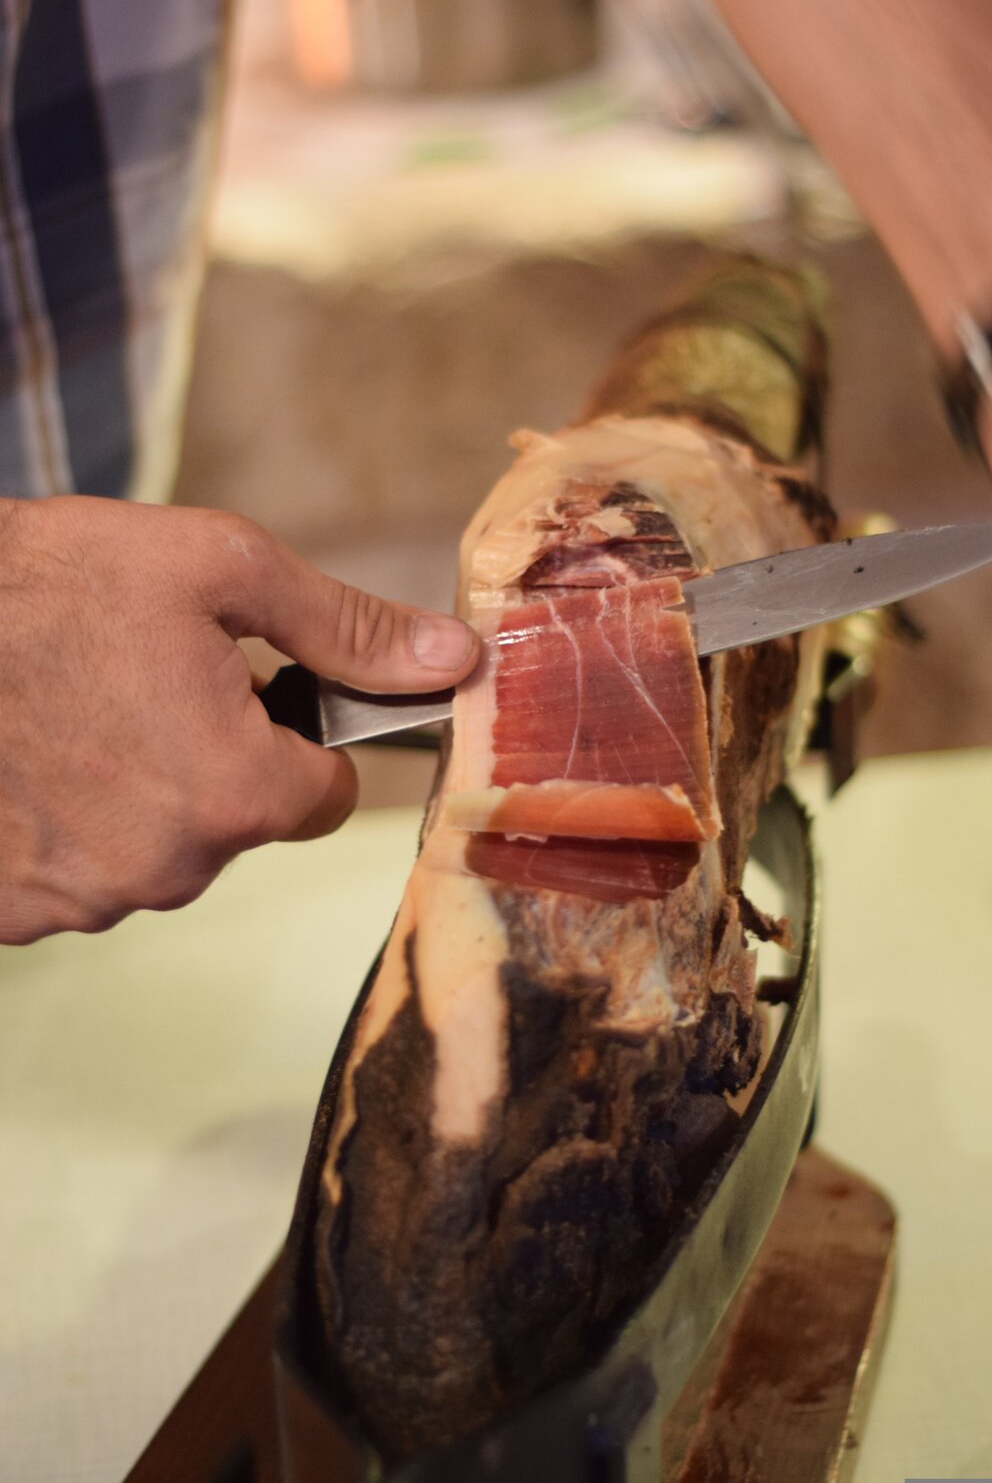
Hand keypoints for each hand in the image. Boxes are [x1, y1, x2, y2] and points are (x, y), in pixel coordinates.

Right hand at [0, 496, 478, 944]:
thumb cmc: (42, 587)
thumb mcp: (214, 569)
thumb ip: (344, 627)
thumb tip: (453, 658)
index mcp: (237, 790)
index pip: (329, 797)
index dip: (299, 738)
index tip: (250, 695)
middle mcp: (170, 868)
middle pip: (238, 825)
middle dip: (208, 761)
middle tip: (137, 685)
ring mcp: (83, 902)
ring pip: (155, 854)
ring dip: (131, 796)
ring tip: (69, 715)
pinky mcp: (15, 916)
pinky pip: (75, 880)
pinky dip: (62, 831)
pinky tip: (25, 763)